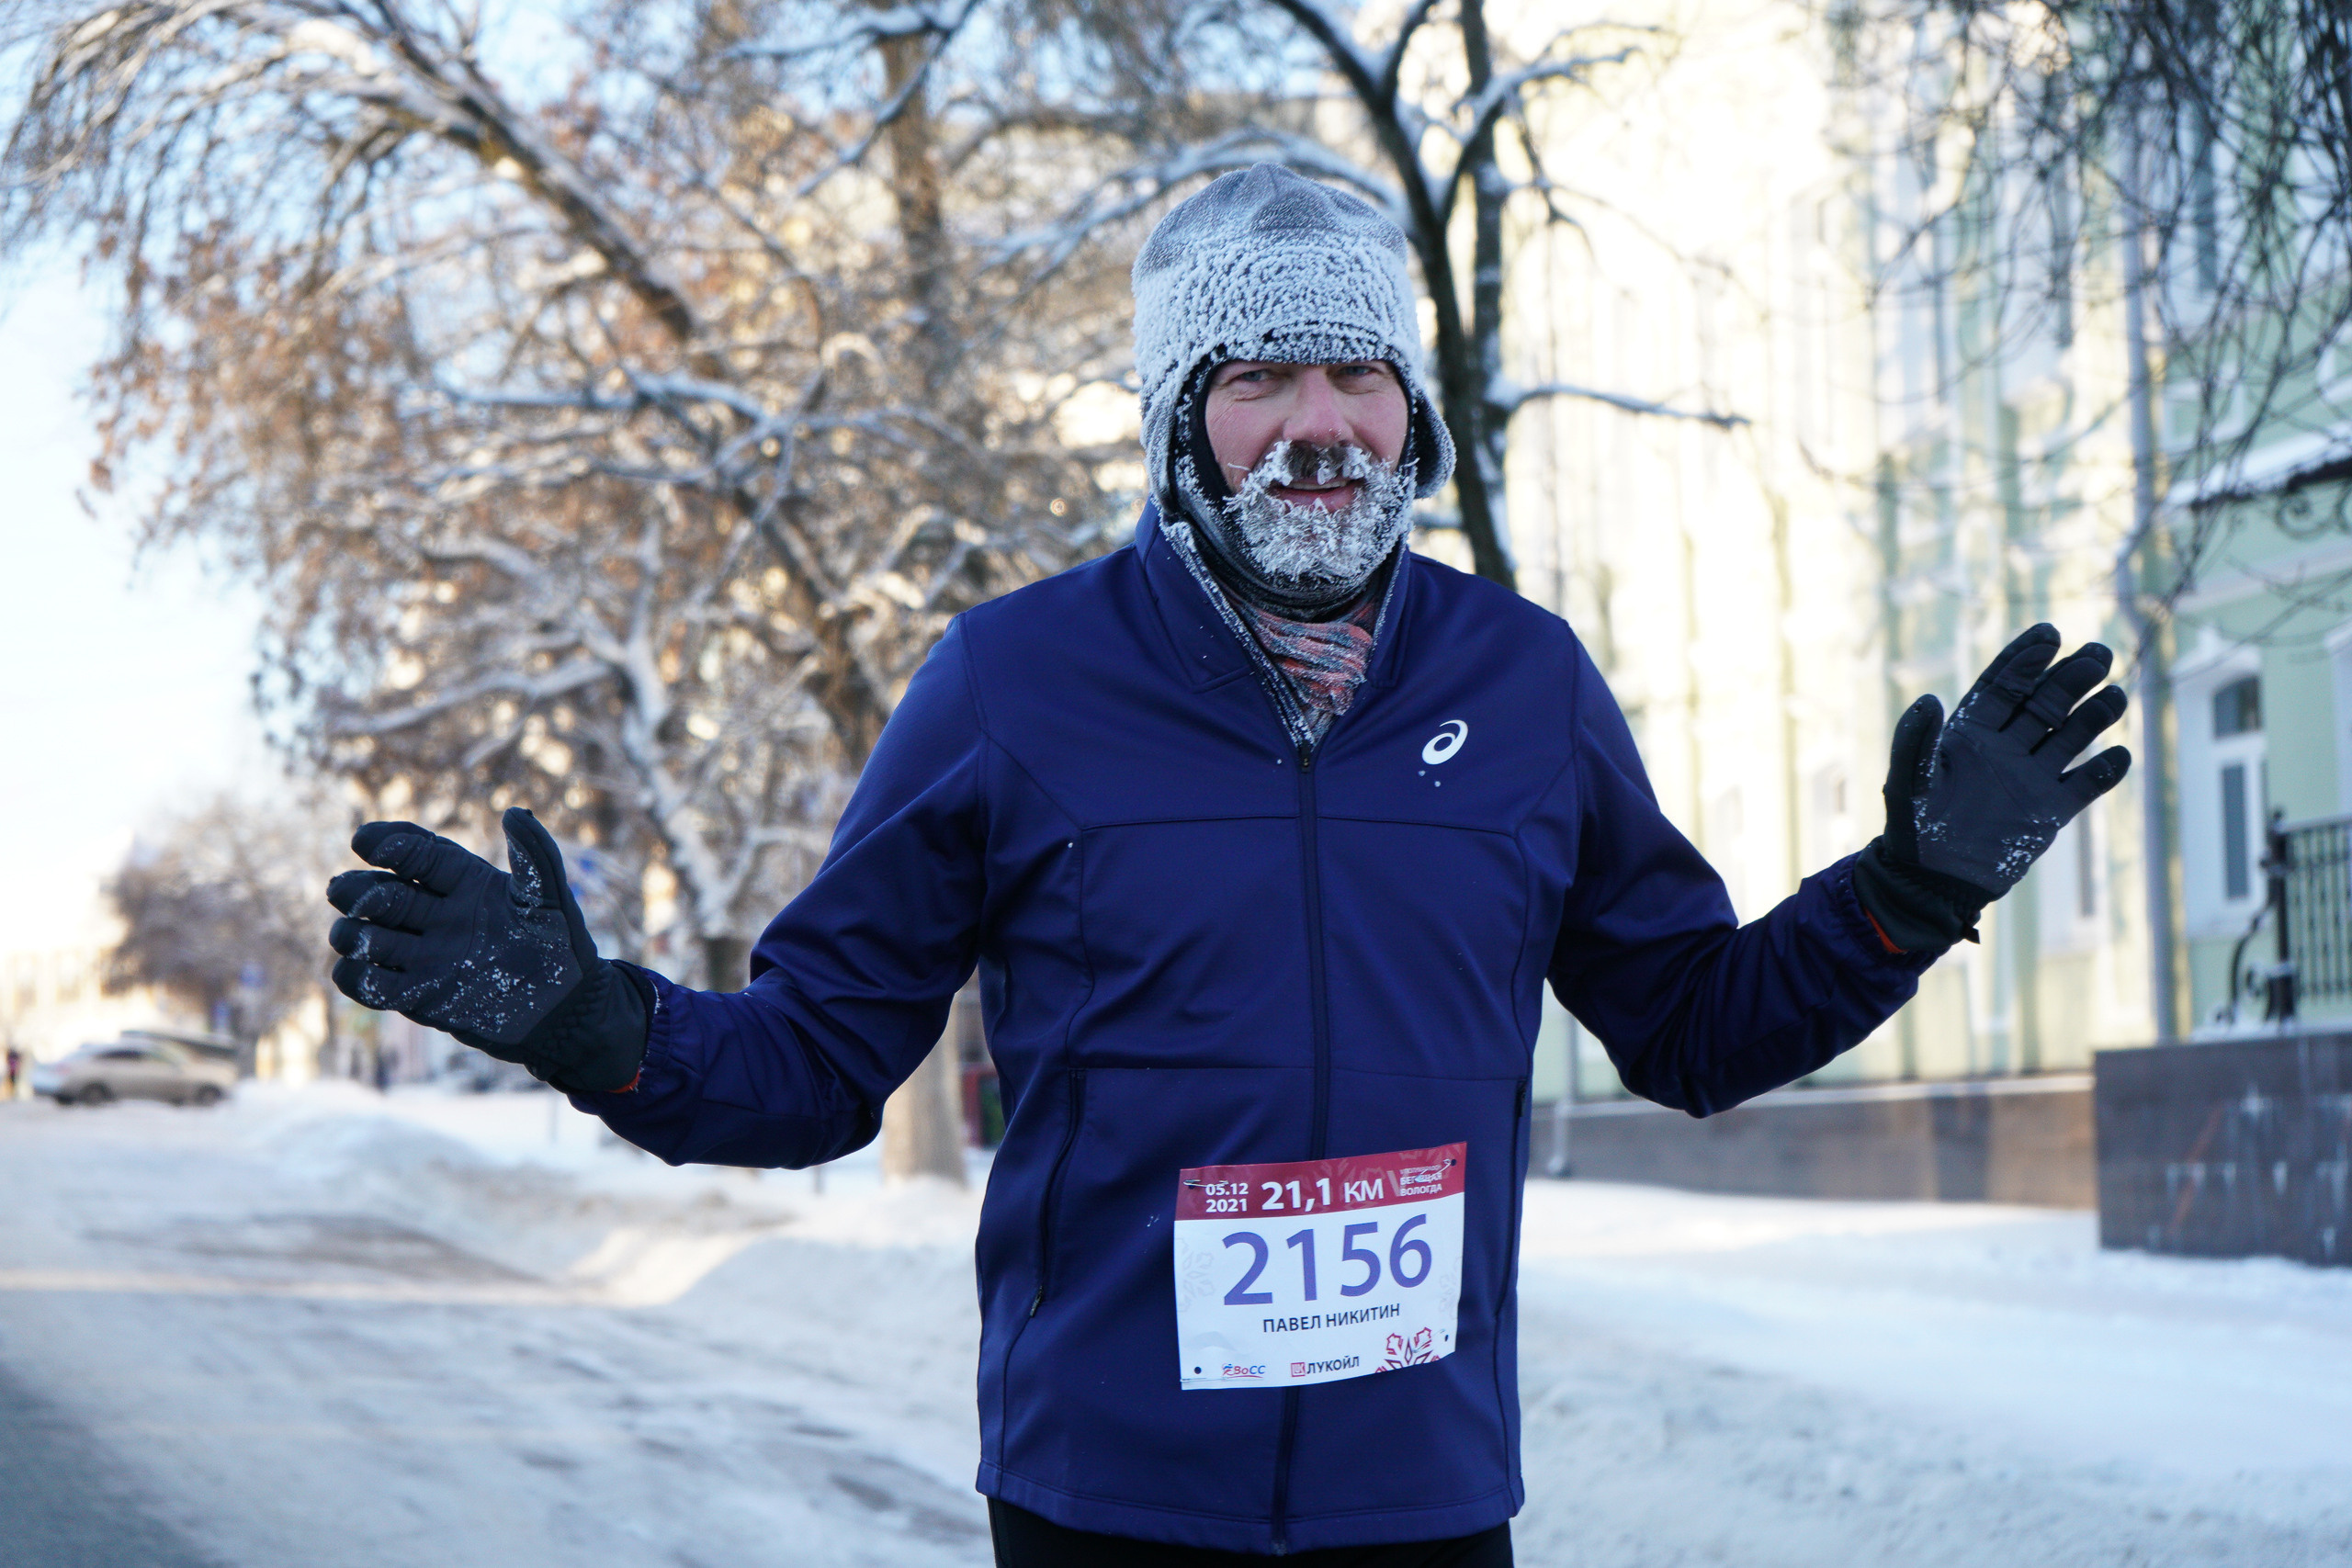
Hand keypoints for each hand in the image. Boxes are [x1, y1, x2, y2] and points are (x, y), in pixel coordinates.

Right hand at [326, 808, 647, 1091]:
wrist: (563, 1011)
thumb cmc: (560, 947)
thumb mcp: (550, 899)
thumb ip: (534, 856)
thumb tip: (514, 812)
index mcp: (464, 880)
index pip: (416, 852)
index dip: (388, 844)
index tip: (366, 842)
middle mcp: (435, 912)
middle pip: (379, 892)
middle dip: (357, 890)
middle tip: (346, 892)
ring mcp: (421, 953)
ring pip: (364, 935)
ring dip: (352, 933)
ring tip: (361, 935)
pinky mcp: (415, 994)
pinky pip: (369, 984)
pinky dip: (355, 977)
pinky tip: (358, 970)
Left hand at [1855, 624, 2131, 950]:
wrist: (1932, 880)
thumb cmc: (1912, 827)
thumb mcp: (1908, 782)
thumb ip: (1915, 742)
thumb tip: (1929, 699)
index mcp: (1970, 732)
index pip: (2003, 685)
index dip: (2025, 659)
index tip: (2049, 633)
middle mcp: (2006, 747)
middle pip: (2045, 702)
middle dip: (2071, 676)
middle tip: (2099, 652)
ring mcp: (2031, 776)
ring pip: (2072, 735)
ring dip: (2094, 715)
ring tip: (2115, 694)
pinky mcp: (2050, 810)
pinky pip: (2084, 785)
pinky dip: (2104, 772)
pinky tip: (2120, 757)